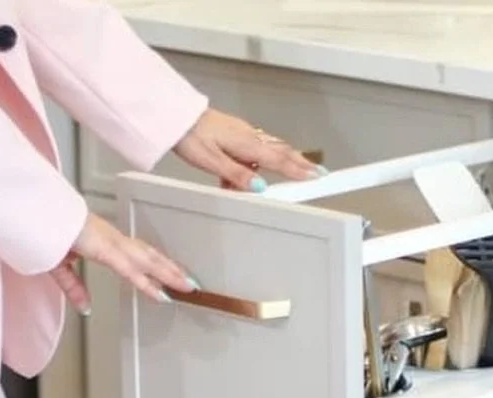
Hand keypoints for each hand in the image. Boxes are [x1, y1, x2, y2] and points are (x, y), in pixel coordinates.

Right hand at [51, 212, 197, 312]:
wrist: (32, 212)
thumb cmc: (43, 230)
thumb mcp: (60, 268)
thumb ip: (75, 288)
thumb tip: (85, 306)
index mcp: (104, 240)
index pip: (137, 253)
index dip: (156, 264)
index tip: (171, 275)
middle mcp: (112, 238)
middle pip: (149, 255)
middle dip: (171, 269)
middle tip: (190, 282)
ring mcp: (109, 241)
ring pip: (146, 260)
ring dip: (168, 273)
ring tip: (187, 286)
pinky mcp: (102, 247)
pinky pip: (129, 268)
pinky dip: (146, 281)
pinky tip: (159, 291)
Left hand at [174, 109, 321, 192]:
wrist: (175, 116)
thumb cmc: (190, 136)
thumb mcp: (212, 161)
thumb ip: (237, 175)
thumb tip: (260, 187)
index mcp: (246, 144)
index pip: (279, 160)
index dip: (299, 170)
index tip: (317, 176)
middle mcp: (248, 136)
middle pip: (280, 152)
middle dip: (299, 163)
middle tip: (316, 172)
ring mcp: (242, 133)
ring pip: (266, 151)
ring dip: (274, 165)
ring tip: (271, 180)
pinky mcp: (234, 133)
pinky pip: (250, 151)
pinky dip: (252, 164)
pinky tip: (237, 178)